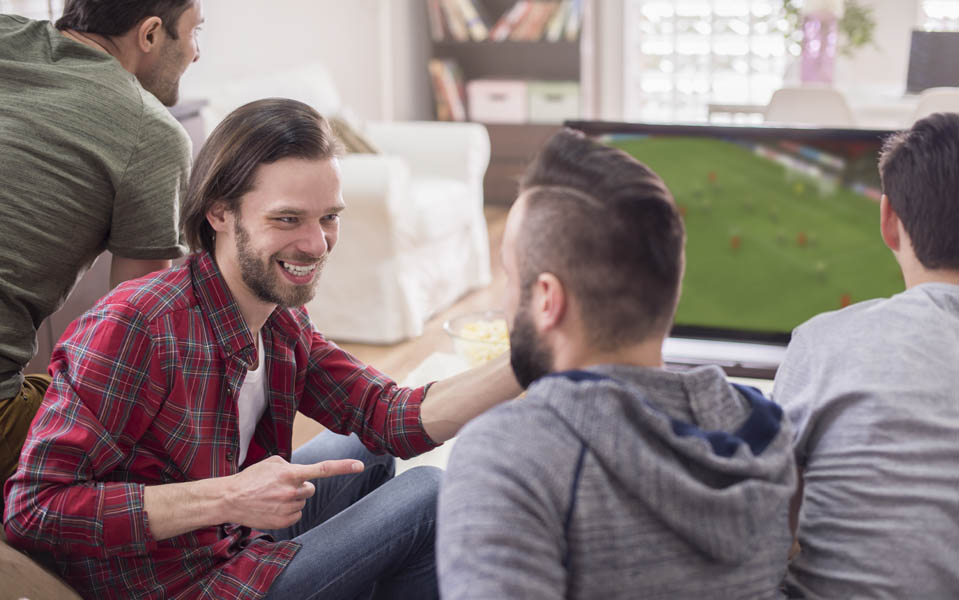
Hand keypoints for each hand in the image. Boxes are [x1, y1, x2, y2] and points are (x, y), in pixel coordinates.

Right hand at [224, 455, 363, 529]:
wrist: (229, 499)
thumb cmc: (250, 478)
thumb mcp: (271, 462)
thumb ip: (291, 465)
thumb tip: (303, 474)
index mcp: (291, 473)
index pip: (323, 469)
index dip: (343, 467)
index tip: (360, 465)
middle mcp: (293, 491)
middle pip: (310, 489)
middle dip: (301, 487)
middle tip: (282, 486)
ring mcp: (288, 508)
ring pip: (302, 503)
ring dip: (292, 499)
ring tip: (271, 497)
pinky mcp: (284, 522)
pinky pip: (296, 515)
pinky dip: (287, 512)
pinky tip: (272, 507)